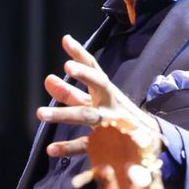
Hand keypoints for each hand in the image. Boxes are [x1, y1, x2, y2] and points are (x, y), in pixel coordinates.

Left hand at [37, 34, 158, 156]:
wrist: (147, 141)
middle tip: (67, 67)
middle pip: (99, 85)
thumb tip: (48, 79)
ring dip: (64, 113)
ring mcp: (109, 122)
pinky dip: (69, 147)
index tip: (66, 40)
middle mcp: (108, 102)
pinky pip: (87, 145)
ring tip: (40, 113)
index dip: (80, 54)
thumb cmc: (113, 115)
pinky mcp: (106, 145)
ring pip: (87, 116)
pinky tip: (51, 148)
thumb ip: (69, 92)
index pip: (94, 68)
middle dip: (84, 75)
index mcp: (105, 90)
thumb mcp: (93, 102)